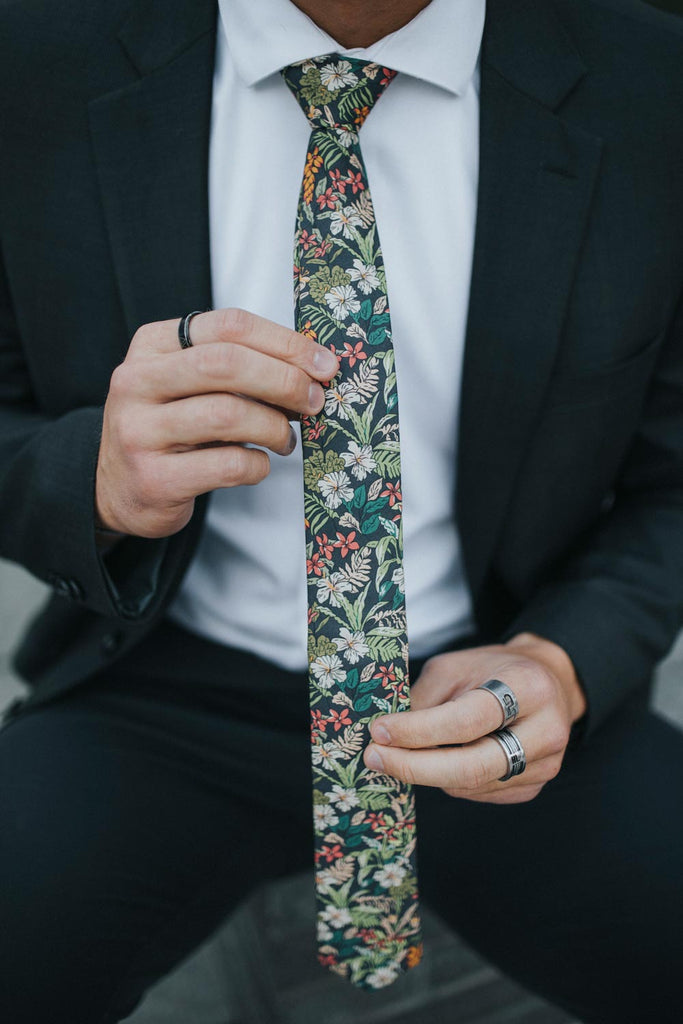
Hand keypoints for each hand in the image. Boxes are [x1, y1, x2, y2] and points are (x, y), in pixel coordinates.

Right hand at [96, 308, 337, 537]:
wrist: (117, 489)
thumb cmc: (170, 429)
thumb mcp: (189, 384)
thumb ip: (238, 368)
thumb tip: (313, 369)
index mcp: (152, 346)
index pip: (229, 326)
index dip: (285, 343)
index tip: (323, 364)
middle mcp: (137, 382)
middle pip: (227, 364)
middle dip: (284, 381)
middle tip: (314, 401)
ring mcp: (140, 431)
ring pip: (228, 414)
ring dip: (274, 427)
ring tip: (285, 439)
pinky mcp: (155, 479)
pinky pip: (227, 465)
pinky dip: (258, 465)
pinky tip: (257, 464)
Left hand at [362, 633, 586, 803]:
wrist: (547, 682)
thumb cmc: (493, 670)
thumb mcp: (455, 667)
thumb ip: (425, 700)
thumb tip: (386, 737)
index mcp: (528, 688)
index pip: (466, 720)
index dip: (418, 731)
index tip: (379, 731)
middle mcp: (545, 731)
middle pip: (471, 766)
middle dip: (414, 767)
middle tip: (374, 757)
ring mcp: (544, 765)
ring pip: (469, 785)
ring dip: (425, 773)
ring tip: (399, 753)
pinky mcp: (533, 787)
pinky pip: (478, 793)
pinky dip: (448, 780)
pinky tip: (435, 759)